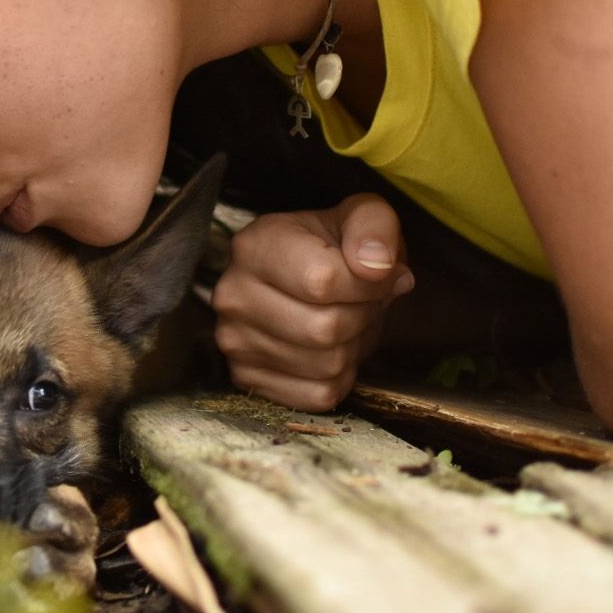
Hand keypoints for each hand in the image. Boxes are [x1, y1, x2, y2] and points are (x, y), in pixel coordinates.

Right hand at [211, 194, 415, 410]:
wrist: (316, 279)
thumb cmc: (338, 247)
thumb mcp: (364, 217)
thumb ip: (374, 228)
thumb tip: (376, 266)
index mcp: (255, 245)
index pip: (323, 280)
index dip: (368, 284)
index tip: (378, 275)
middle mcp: (233, 293)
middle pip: (325, 328)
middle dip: (362, 316)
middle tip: (363, 301)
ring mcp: (234, 340)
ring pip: (326, 365)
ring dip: (352, 347)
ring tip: (344, 319)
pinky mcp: (246, 377)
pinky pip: (318, 395)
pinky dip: (339, 377)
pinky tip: (329, 347)